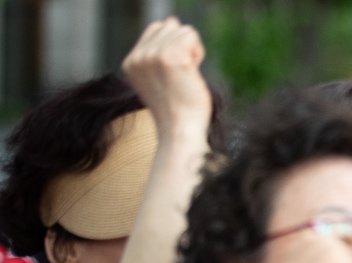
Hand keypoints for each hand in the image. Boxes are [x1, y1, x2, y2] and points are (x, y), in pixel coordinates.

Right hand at [121, 18, 210, 133]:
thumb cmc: (178, 111)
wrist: (180, 131)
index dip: (173, 46)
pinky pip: (191, 35)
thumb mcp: (161, 80)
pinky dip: (198, 52)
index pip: (154, 30)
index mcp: (131, 63)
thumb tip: (171, 21)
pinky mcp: (171, 57)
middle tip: (183, 76)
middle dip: (183, 47)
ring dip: (192, 51)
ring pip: (181, 29)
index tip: (176, 73)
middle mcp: (137, 57)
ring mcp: (152, 56)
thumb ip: (161, 53)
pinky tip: (192, 72)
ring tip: (187, 75)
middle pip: (168, 26)